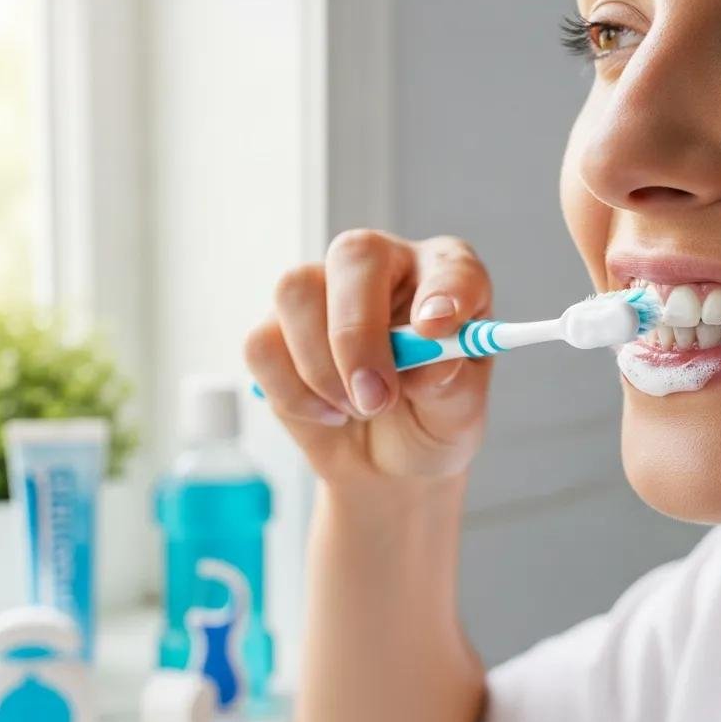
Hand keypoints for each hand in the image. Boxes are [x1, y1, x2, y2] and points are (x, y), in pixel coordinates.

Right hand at [244, 230, 492, 484]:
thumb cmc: (432, 422)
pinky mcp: (277, 327)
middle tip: (375, 399)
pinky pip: (262, 344)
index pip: (451, 265)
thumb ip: (451, 386)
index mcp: (446, 278)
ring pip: (295, 292)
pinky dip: (293, 393)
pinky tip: (328, 412)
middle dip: (357, 332)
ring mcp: (325, 290)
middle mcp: (384, 268)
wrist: (390, 464)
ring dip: (322, 367)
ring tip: (358, 410)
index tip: (436, 329)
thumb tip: (429, 366)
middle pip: (353, 257)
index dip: (445, 291)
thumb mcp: (458, 416)